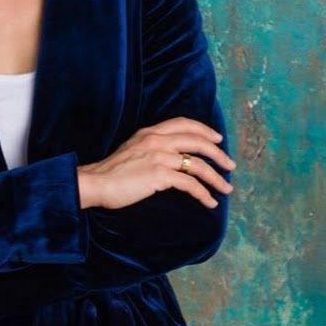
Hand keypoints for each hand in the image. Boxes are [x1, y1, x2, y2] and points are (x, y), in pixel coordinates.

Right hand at [77, 117, 234, 209]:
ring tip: (226, 188)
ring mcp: (159, 157)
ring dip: (216, 178)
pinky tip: (209, 202)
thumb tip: (172, 158)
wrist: (96, 182)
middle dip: (218, 154)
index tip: (217, 139)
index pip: (184, 123)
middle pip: (197, 141)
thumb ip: (152, 147)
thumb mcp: (133, 149)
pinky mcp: (159, 175)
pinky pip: (190, 184)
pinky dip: (203, 194)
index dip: (204, 130)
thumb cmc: (112, 171)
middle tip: (230, 166)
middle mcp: (157, 140)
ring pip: (199, 164)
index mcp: (150, 132)